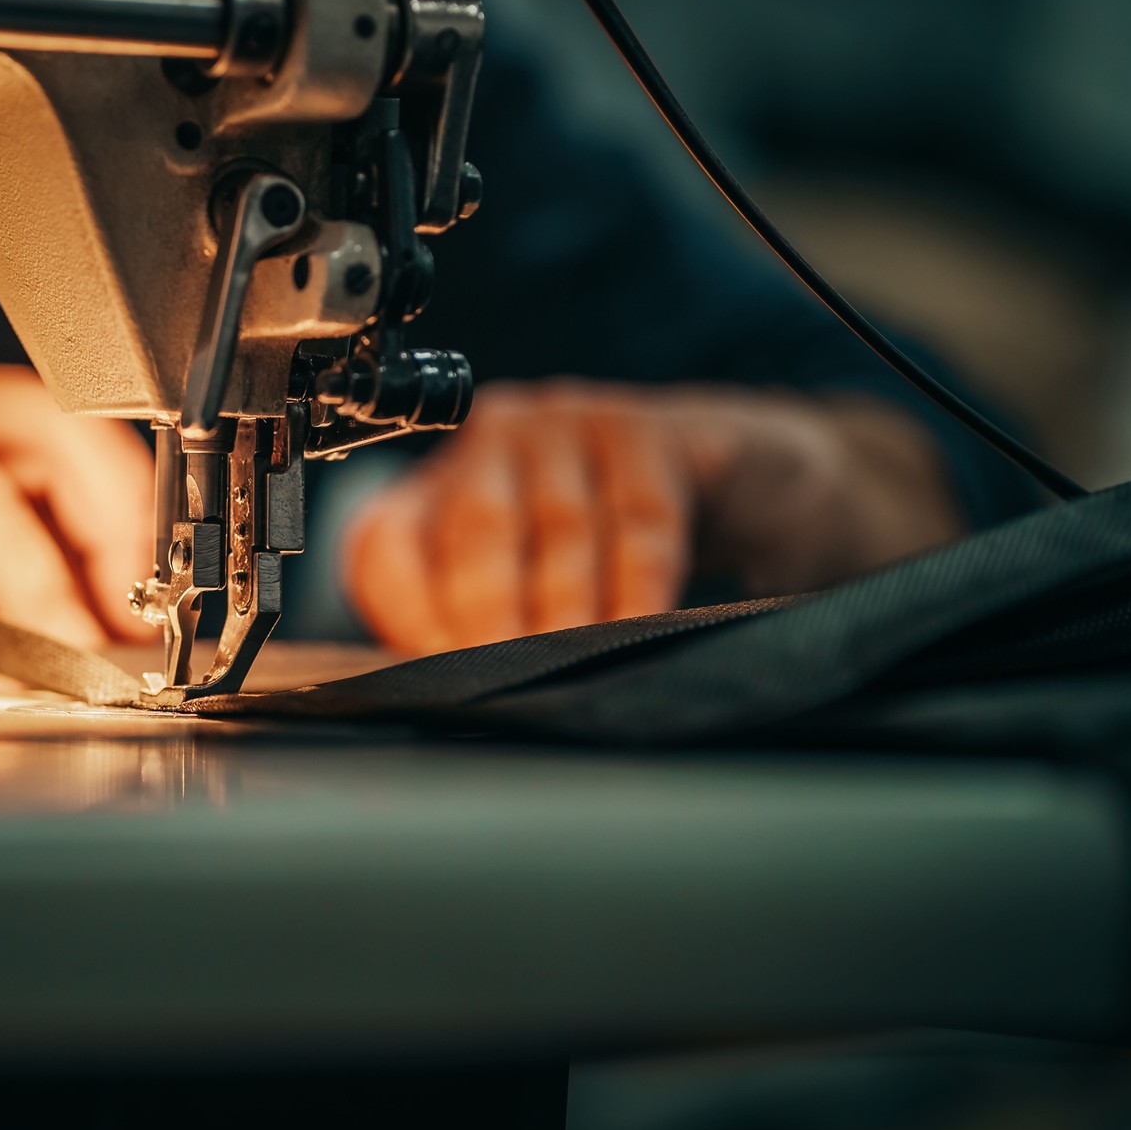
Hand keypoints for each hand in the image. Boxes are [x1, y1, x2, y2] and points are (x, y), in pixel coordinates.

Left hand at [341, 379, 964, 653]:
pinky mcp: (651, 430)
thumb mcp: (532, 598)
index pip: (389, 544)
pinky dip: (640, 583)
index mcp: (436, 489)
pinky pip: (641, 516)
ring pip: (562, 527)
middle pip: (475, 531)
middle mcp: (489, 440)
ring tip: (572, 669)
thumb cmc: (610, 560)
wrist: (741, 492)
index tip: (436, 677)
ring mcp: (570, 422)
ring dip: (569, 609)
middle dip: (491, 617)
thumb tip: (448, 707)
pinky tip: (641, 629)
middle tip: (506, 684)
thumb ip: (482, 641)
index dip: (408, 613)